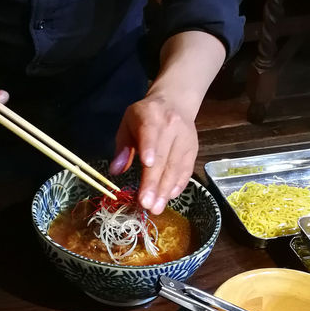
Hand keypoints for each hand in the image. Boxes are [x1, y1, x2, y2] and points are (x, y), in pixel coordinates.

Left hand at [111, 93, 197, 214]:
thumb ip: (122, 146)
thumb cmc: (145, 116)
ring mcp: (186, 140)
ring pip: (176, 168)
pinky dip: (178, 186)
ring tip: (156, 207)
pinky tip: (169, 198)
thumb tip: (116, 170)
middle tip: (146, 204)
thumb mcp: (128, 122)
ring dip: (166, 190)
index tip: (147, 164)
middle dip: (155, 183)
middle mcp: (172, 127)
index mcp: (152, 116)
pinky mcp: (193, 151)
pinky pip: (186, 171)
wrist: (175, 103)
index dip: (150, 148)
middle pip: (164, 158)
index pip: (151, 133)